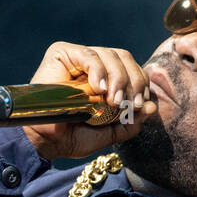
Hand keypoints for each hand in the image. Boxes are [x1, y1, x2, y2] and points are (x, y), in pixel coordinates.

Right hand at [22, 41, 157, 159]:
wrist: (44, 142)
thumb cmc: (72, 136)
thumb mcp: (108, 132)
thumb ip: (130, 122)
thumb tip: (152, 108)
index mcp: (105, 78)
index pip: (131, 69)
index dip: (140, 84)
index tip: (140, 106)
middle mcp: (92, 64)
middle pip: (124, 57)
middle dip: (134, 80)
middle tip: (131, 104)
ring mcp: (77, 57)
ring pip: (110, 54)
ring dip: (118, 78)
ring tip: (113, 101)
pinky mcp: (61, 53)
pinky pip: (88, 55)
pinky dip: (99, 70)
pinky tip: (100, 89)